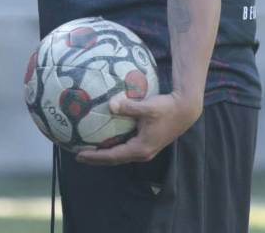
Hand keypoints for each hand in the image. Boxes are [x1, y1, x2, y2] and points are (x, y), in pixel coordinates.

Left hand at [74, 91, 201, 166]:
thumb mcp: (147, 107)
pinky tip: (106, 137)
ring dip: (105, 153)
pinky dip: (114, 146)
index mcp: (140, 148)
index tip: (78, 154)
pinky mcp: (148, 142)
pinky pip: (126, 148)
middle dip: (96, 158)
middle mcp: (142, 153)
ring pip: (120, 155)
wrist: (185, 110)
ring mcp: (146, 149)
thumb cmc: (167, 108)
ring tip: (89, 148)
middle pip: (114, 159)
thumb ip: (128, 106)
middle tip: (78, 154)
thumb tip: (110, 104)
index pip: (112, 156)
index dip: (94, 157)